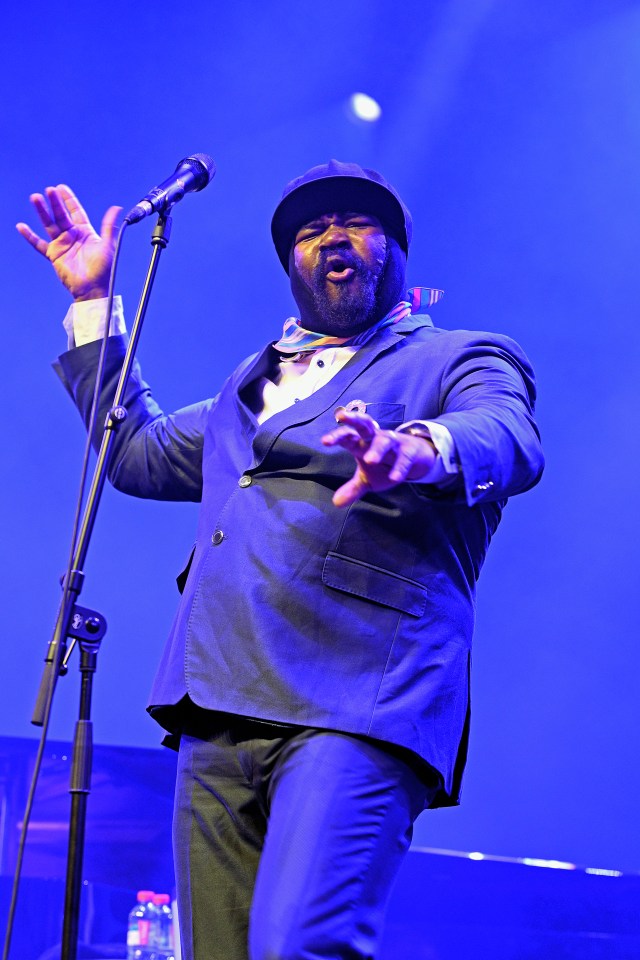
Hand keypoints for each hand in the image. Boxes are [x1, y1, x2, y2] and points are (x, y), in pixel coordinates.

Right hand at [16, 185, 121, 300]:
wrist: (93, 288)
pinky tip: (21, 226)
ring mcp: (62, 244)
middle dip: (55, 202)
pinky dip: (30, 236)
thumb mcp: (108, 244)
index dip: (68, 200)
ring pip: (49, 224)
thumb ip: (109, 226)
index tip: (61, 188)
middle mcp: (72, 236)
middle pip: (61, 215)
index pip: (75, 211)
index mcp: (85, 232)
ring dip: (42, 212)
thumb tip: (116, 208)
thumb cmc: (103, 269)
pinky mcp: (54, 255)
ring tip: (35, 198)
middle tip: (49, 190)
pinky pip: (39, 244)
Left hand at [321, 409, 437, 506]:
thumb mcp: (367, 479)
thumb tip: (336, 503)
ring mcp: (394, 442)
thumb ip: (353, 489)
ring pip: (384, 440)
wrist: (414, 459)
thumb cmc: (385, 465)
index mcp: (362, 442)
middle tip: (341, 416)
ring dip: (377, 448)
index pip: (347, 436)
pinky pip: (404, 456)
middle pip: (364, 423)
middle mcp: (376, 438)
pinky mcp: (410, 449)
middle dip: (353, 418)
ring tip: (370, 460)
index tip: (324, 441)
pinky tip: (394, 478)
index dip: (337, 437)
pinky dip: (400, 466)